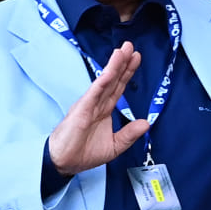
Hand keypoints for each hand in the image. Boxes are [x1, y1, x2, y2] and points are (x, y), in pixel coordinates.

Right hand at [49, 41, 149, 175]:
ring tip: (122, 51)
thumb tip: (146, 123)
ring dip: (113, 66)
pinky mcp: (81, 110)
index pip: (118, 87)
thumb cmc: (83, 153)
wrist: (64, 163)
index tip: (136, 58)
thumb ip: (129, 134)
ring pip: (104, 82)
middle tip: (131, 47)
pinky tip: (109, 73)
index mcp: (104, 110)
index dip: (127, 73)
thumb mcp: (114, 146)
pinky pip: (93, 94)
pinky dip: (101, 83)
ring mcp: (88, 105)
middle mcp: (97, 104)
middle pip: (113, 80)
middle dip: (122, 63)